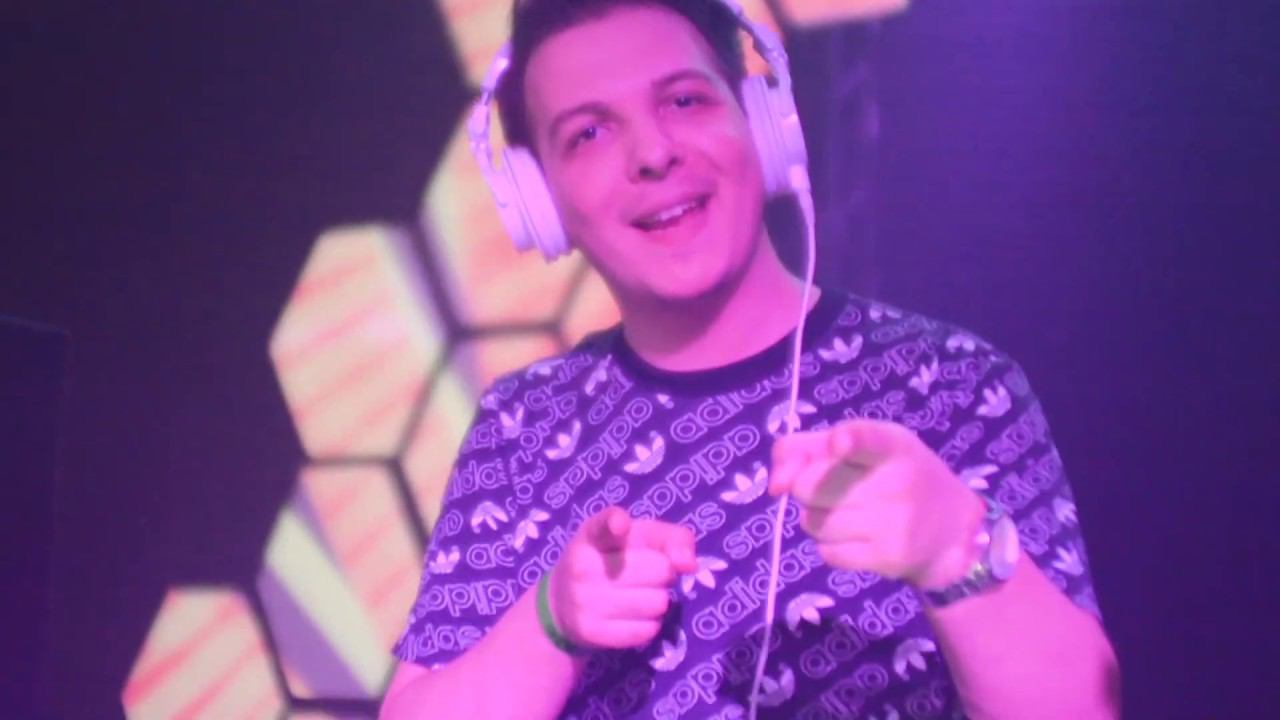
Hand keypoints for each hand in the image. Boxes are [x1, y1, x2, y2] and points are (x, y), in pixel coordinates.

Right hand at [548, 506, 696, 649]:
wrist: (561, 604)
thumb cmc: (611, 559)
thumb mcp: (637, 537)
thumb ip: (671, 538)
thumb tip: (690, 565)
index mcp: (592, 535)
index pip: (603, 525)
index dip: (616, 523)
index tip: (621, 526)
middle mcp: (584, 566)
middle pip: (660, 570)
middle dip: (662, 572)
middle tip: (644, 573)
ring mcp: (586, 601)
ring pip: (658, 602)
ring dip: (658, 599)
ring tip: (637, 593)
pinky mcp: (593, 632)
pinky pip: (648, 630)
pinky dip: (648, 623)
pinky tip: (630, 614)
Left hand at [769, 419, 984, 589]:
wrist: (951, 530)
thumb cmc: (896, 475)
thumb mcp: (865, 445)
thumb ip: (807, 448)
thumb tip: (774, 486)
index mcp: (892, 445)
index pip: (869, 439)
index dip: (850, 440)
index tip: (840, 442)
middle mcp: (896, 483)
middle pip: (809, 487)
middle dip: (806, 487)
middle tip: (834, 487)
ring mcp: (893, 524)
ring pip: (812, 522)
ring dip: (817, 517)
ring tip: (848, 510)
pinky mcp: (888, 558)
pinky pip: (826, 552)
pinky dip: (830, 545)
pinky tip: (856, 535)